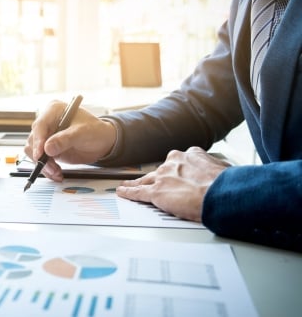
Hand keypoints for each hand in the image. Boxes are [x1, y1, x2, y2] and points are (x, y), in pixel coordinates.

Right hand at [24, 99, 116, 180]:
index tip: (40, 155)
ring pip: (34, 151)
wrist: (102, 142)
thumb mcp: (82, 133)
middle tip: (52, 168)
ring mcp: (46, 136)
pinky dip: (47, 168)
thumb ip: (64, 140)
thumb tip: (47, 148)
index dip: (38, 141)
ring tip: (56, 172)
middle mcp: (47, 122)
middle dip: (41, 157)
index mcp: (54, 111)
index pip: (40, 126)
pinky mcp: (47, 148)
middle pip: (34, 140)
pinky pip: (40, 159)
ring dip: (44, 164)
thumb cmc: (95, 131)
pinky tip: (56, 173)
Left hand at [116, 147, 230, 221]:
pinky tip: (123, 192)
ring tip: (128, 184)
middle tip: (158, 184)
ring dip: (137, 183)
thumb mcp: (224, 169)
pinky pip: (138, 192)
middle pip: (161, 170)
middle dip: (158, 178)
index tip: (177, 174)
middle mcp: (173, 163)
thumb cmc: (226, 184)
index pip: (179, 162)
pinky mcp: (156, 192)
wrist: (220, 194)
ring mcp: (163, 177)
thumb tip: (223, 174)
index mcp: (190, 155)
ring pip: (146, 179)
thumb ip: (216, 169)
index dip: (177, 170)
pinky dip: (129, 192)